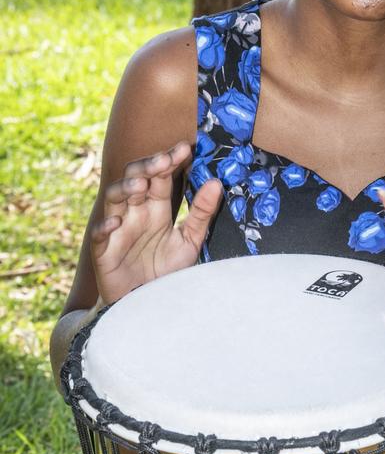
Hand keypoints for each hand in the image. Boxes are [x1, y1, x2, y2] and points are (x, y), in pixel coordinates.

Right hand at [91, 141, 222, 303]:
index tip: (185, 149)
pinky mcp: (104, 252)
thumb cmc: (168, 272)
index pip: (160, 178)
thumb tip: (216, 182)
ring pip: (114, 198)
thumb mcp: (190, 241)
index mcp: (156, 209)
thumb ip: (201, 213)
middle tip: (164, 160)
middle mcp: (136, 214)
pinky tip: (116, 223)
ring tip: (141, 186)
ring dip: (125, 189)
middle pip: (135, 179)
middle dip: (147, 167)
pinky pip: (99, 235)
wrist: (151, 305)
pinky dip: (105, 227)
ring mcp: (118, 230)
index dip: (169, 161)